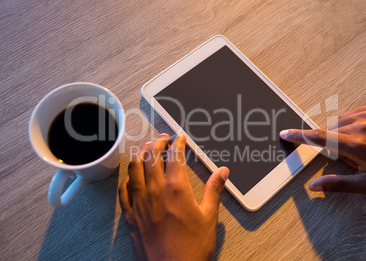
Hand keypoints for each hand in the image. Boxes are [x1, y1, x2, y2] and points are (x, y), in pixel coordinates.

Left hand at [118, 133, 229, 260]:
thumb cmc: (192, 247)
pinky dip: (127, 177)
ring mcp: (140, 202)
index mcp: (176, 189)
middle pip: (151, 156)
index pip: (174, 156)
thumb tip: (222, 172)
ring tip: (146, 148)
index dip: (177, 143)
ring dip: (140, 153)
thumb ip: (214, 190)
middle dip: (157, 142)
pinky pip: (123, 189)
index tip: (180, 138)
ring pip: (134, 168)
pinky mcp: (130, 215)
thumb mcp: (209, 216)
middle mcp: (155, 191)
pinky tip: (132, 175)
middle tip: (163, 138)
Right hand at [280, 104, 365, 193]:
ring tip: (363, 146)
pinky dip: (351, 125)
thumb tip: (314, 186)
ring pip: (337, 123)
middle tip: (354, 157)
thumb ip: (337, 184)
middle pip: (329, 133)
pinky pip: (349, 115)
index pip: (319, 138)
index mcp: (357, 145)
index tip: (286, 133)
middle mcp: (360, 126)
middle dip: (335, 146)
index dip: (299, 136)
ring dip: (342, 135)